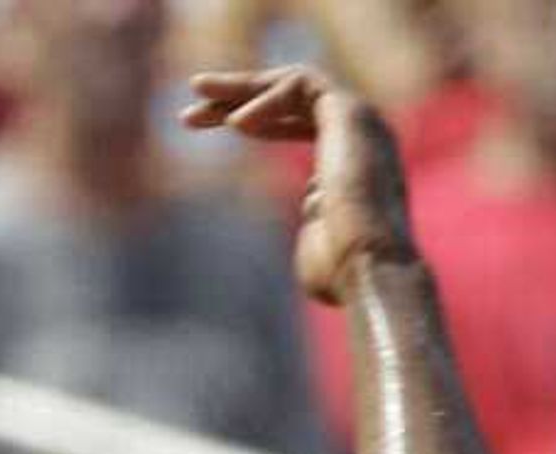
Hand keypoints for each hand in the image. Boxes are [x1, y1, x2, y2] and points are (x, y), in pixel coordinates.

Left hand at [183, 64, 414, 307]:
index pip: (300, 122)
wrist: (368, 266)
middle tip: (186, 113)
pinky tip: (235, 125)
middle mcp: (359, 133)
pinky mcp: (353, 111)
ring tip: (197, 92)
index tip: (209, 126)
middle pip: (291, 96)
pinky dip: (267, 100)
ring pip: (295, 80)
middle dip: (237, 94)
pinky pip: (303, 86)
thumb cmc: (339, 271)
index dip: (256, 121)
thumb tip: (311, 211)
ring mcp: (359, 119)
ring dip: (242, 85)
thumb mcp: (314, 246)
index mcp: (348, 161)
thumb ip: (312, 223)